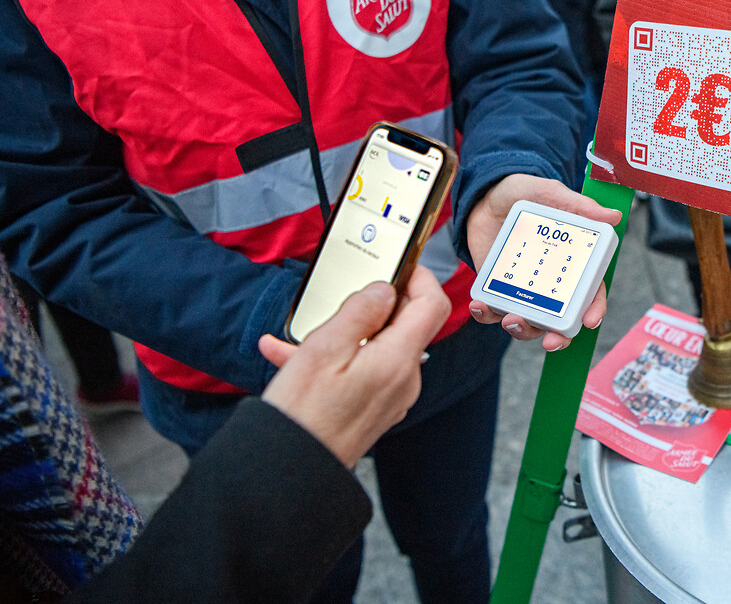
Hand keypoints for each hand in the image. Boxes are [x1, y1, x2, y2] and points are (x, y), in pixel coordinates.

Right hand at [258, 267, 449, 467]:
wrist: (289, 476)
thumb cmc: (303, 415)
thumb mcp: (325, 348)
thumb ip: (361, 311)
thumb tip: (385, 289)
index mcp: (399, 360)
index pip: (433, 305)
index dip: (420, 277)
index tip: (398, 263)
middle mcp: (404, 380)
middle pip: (401, 325)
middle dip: (366, 308)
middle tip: (334, 301)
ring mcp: (391, 397)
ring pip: (373, 348)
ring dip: (338, 336)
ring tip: (294, 338)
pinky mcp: (373, 410)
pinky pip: (359, 372)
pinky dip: (332, 361)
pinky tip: (288, 358)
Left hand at [466, 174, 621, 351]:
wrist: (485, 195)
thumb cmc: (524, 194)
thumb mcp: (550, 194)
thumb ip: (579, 206)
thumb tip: (613, 217)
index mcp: (572, 266)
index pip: (590, 295)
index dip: (593, 311)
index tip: (589, 321)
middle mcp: (550, 285)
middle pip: (561, 322)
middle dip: (558, 338)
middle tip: (550, 341)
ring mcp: (523, 290)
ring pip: (528, 323)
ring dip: (522, 330)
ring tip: (511, 319)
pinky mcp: (496, 289)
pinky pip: (492, 312)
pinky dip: (486, 314)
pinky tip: (480, 305)